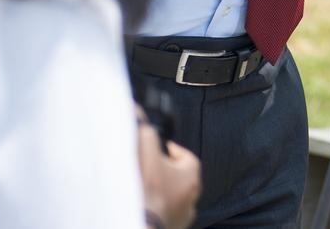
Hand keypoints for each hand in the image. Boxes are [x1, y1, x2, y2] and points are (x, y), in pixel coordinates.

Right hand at [136, 110, 200, 228]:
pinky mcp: (170, 227)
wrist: (137, 226)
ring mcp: (181, 215)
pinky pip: (162, 212)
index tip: (156, 149)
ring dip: (157, 191)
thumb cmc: (145, 192)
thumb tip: (139, 112)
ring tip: (140, 188)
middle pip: (176, 177)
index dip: (168, 150)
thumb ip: (145, 131)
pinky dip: (153, 207)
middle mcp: (192, 197)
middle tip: (146, 168)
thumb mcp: (145, 153)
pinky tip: (140, 204)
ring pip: (170, 196)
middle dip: (162, 170)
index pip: (184, 156)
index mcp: (192, 176)